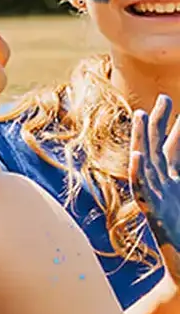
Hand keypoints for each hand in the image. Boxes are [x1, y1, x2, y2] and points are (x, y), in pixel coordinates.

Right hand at [131, 95, 179, 267]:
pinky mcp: (153, 215)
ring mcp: (156, 200)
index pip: (176, 152)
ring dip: (143, 140)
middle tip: (165, 98)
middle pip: (159, 149)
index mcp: (175, 187)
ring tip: (141, 116)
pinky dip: (138, 174)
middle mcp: (163, 189)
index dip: (178, 132)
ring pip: (146, 164)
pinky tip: (137, 157)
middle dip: (162, 124)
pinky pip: (142, 191)